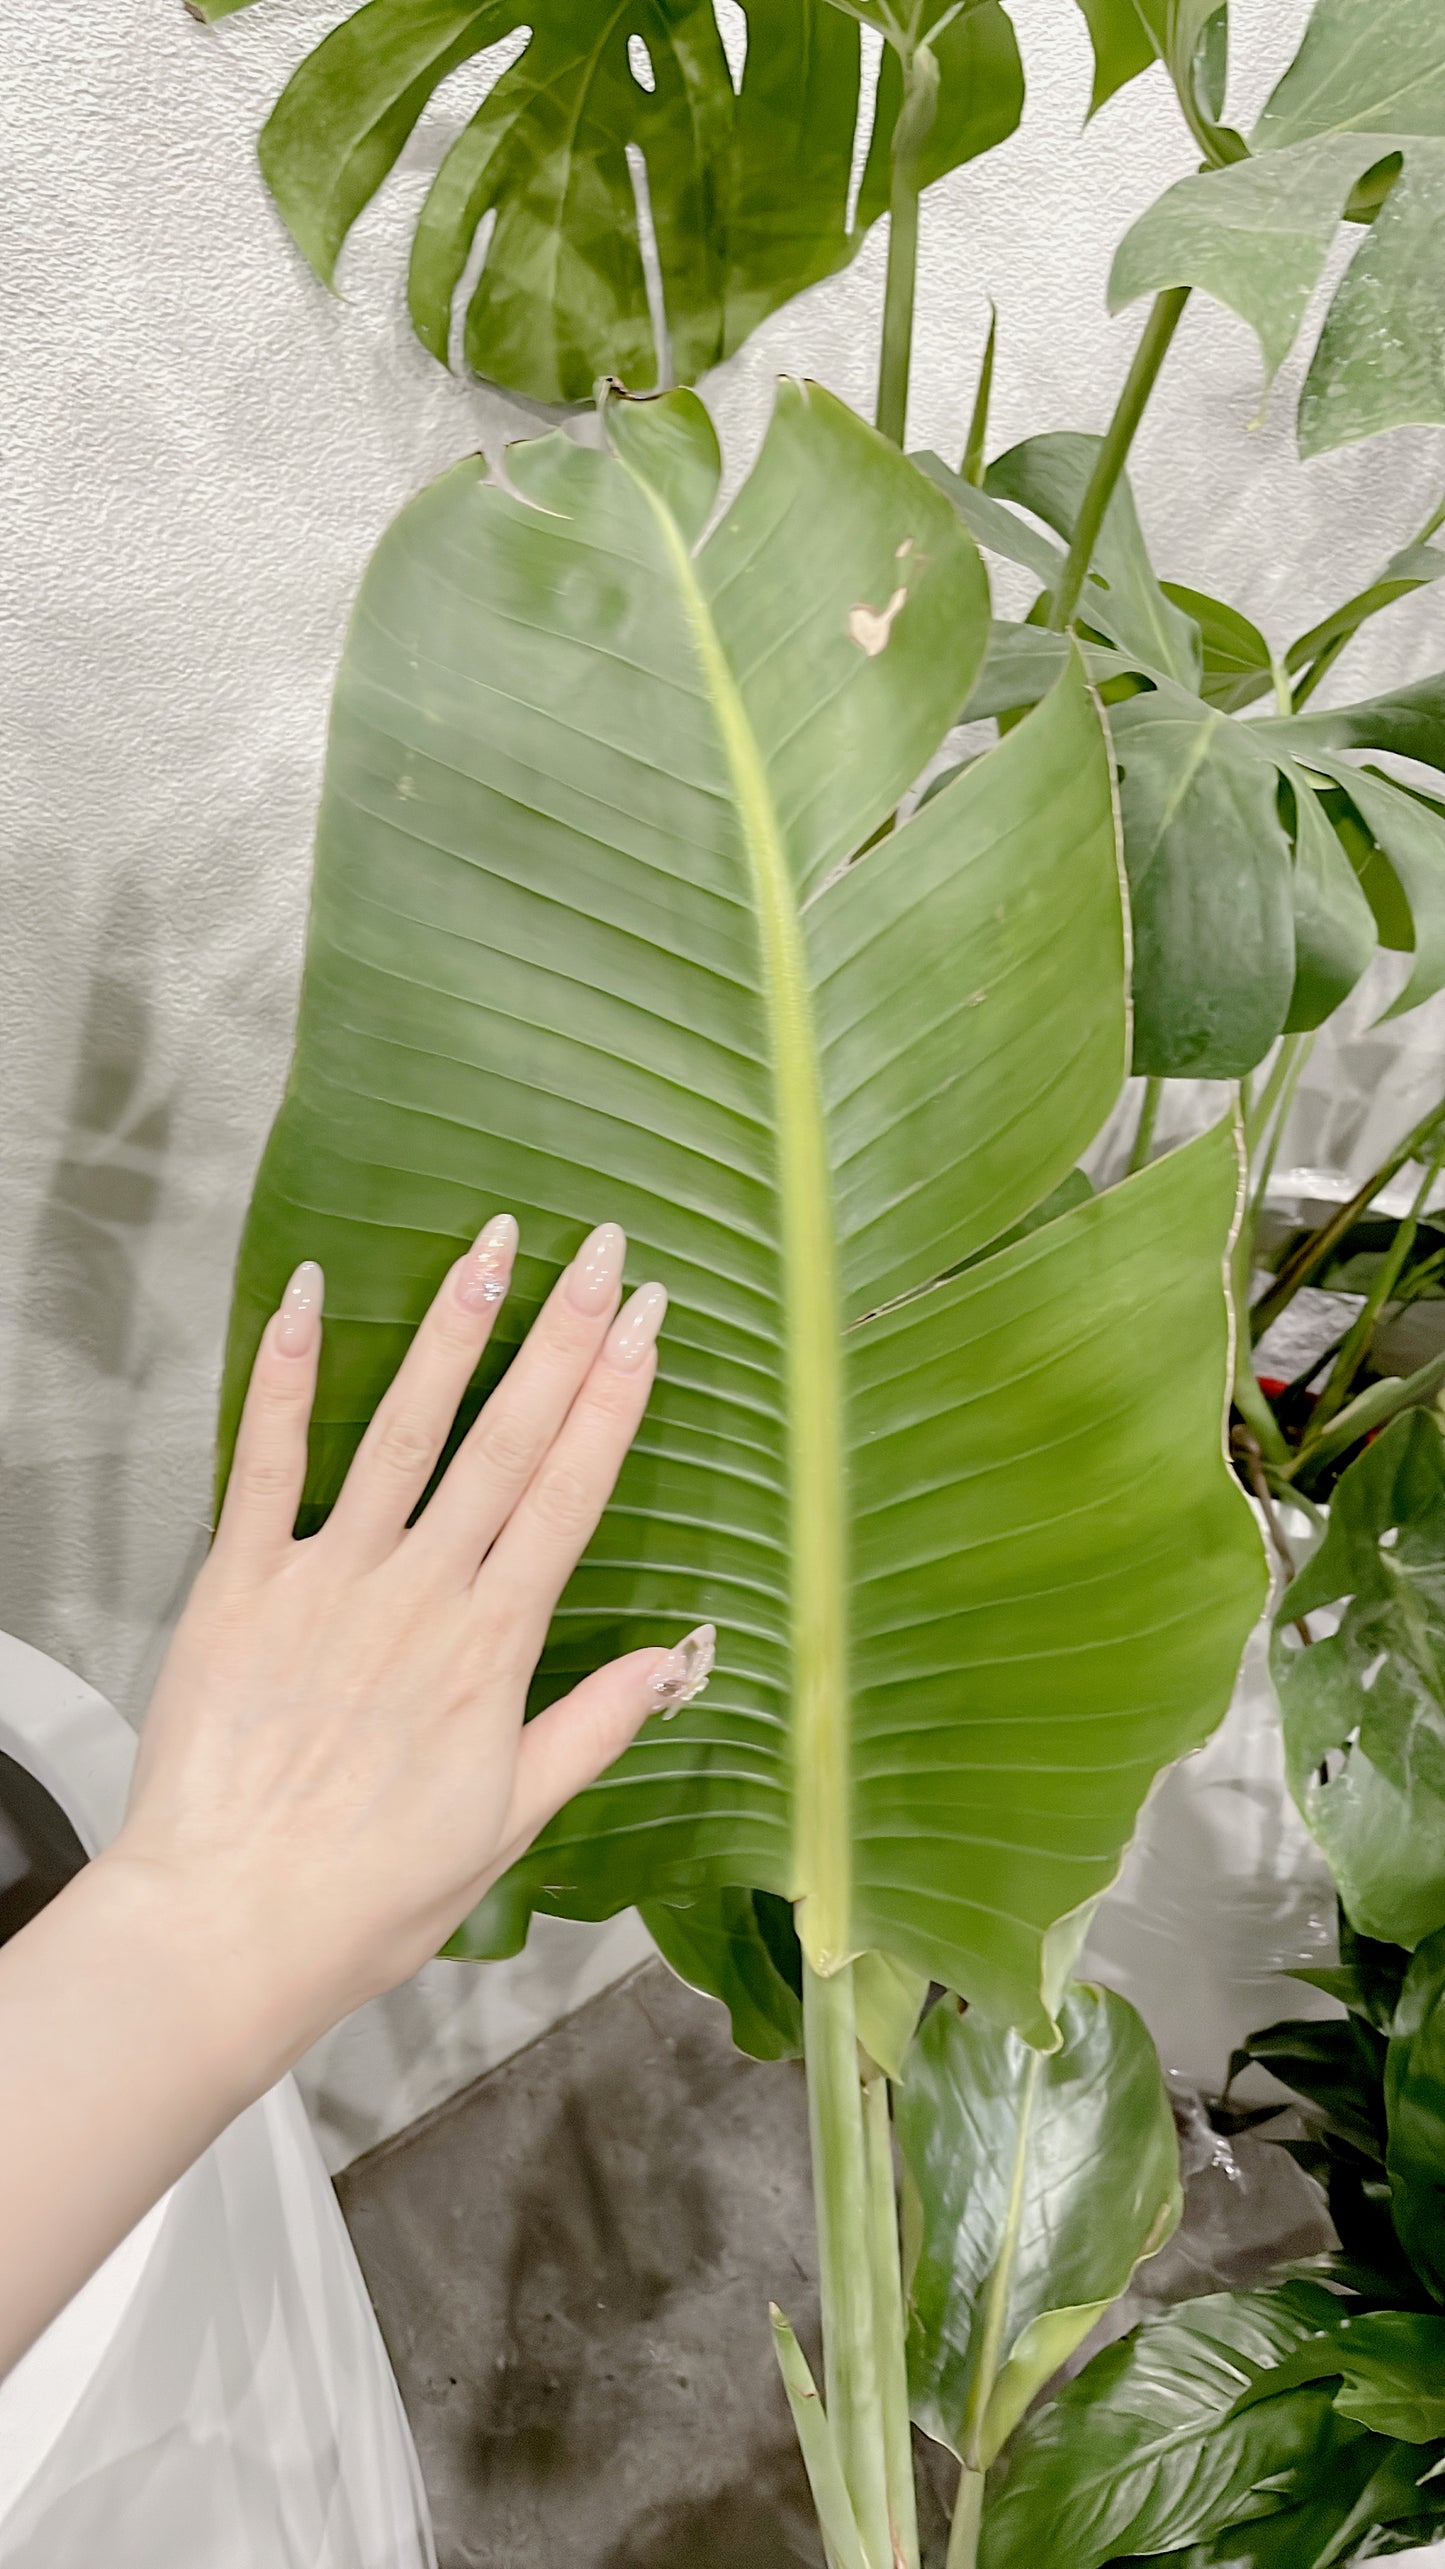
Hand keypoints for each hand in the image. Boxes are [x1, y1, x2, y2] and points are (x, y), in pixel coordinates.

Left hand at [108, 1215, 712, 2063]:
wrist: (231, 1927)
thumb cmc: (370, 1893)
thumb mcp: (509, 1825)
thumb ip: (590, 1727)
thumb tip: (677, 1658)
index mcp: (493, 1648)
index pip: (570, 1496)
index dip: (616, 1402)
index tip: (650, 1324)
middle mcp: (422, 1594)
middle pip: (507, 1443)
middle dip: (564, 1339)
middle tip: (604, 1252)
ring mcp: (330, 1578)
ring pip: (405, 1430)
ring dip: (454, 1331)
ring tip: (494, 1245)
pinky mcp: (241, 1582)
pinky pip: (265, 1462)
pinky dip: (282, 1376)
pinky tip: (305, 1297)